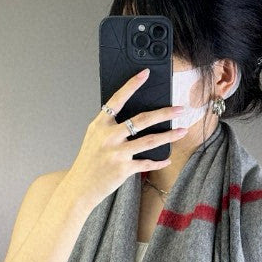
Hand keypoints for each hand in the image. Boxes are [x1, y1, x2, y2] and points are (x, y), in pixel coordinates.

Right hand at [63, 69, 188, 212]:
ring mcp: (117, 153)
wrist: (79, 187)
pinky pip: (146, 163)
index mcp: (100, 125)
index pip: (118, 99)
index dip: (131, 85)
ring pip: (150, 140)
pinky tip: (167, 159)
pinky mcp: (123, 169)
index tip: (145, 74)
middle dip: (164, 113)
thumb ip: (109, 127)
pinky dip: (158, 162)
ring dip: (169, 136)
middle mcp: (109, 136)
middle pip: (142, 119)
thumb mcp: (94, 138)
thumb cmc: (88, 163)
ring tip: (182, 131)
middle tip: (180, 109)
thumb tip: (133, 120)